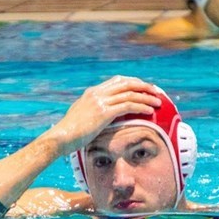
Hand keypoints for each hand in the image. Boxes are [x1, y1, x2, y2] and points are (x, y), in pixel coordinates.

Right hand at [45, 76, 161, 154]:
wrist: (61, 137)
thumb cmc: (70, 132)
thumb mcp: (81, 116)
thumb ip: (92, 111)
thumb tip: (102, 115)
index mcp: (92, 93)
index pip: (117, 80)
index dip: (133, 82)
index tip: (143, 87)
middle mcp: (97, 93)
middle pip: (127, 83)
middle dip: (143, 86)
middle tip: (155, 91)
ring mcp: (100, 102)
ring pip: (130, 94)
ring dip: (146, 97)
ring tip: (158, 102)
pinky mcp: (104, 112)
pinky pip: (128, 106)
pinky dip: (141, 107)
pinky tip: (149, 111)